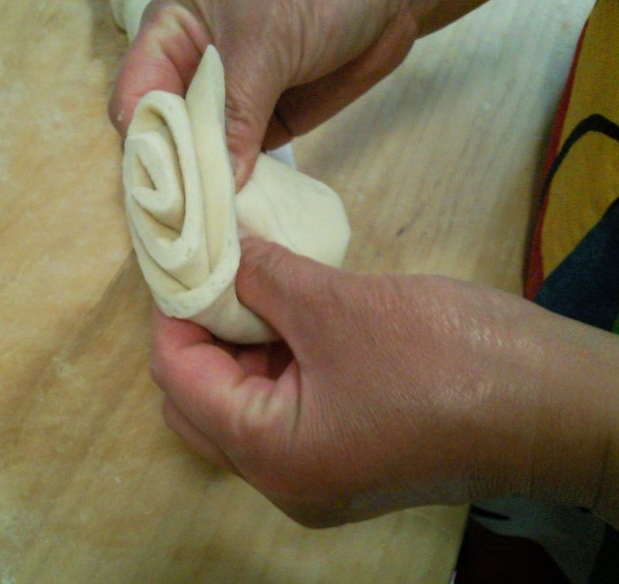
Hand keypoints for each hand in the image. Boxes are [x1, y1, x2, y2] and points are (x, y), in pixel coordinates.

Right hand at [109, 0, 509, 183]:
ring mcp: (227, 103)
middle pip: (164, 133)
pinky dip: (237, 187)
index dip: (143, 140)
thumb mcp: (265, 43)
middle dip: (173, 173)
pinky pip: (239, 163)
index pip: (136, 95)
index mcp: (172, 33)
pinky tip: (236, 215)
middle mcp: (191, 72)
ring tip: (208, 227)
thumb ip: (237, 112)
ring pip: (199, 154)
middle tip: (183, 220)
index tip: (160, 186)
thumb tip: (221, 180)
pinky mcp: (261, 127)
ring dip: (205, 187)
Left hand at [152, 238, 618, 526]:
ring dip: (238, 345)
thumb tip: (221, 250)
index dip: (172, 314)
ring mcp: (318, 472)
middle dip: (200, 333)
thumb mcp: (339, 306)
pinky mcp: (348, 455)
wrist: (558, 404)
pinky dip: (276, 361)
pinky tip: (287, 312)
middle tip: (214, 270)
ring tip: (247, 282)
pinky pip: (285, 410)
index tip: (182, 257)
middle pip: (202, 402)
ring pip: (244, 406)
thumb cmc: (446, 358)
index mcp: (270, 454)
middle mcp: (283, 479)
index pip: (180, 379)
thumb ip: (264, 277)